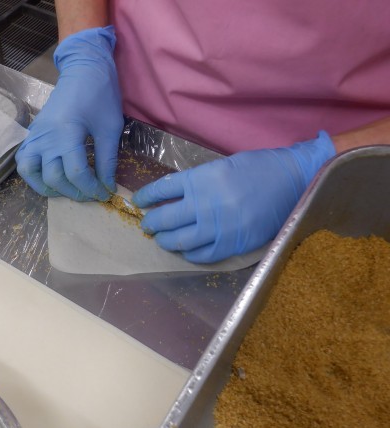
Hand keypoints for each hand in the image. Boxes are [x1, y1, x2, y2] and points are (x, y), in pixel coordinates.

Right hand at [15, 27, 122, 200]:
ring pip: (32, 173)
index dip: (92, 188)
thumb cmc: (100, 94)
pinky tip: (49, 178)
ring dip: (49, 188)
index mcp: (67, 133)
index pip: (76, 173)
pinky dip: (33, 175)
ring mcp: (35, 136)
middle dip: (75, 192)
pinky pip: (23, 161)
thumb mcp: (110, 128)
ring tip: (67, 190)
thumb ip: (108, 160)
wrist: (83, 69)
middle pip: (54, 178)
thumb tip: (108, 186)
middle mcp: (45, 137)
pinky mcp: (32, 134)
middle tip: (91, 193)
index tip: (105, 193)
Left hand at [132, 131, 335, 262]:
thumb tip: (172, 198)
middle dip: (150, 223)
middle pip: (165, 218)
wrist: (295, 181)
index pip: (161, 190)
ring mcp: (219, 227)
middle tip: (147, 225)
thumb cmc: (258, 168)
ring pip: (180, 241)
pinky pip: (202, 255)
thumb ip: (196, 182)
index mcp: (201, 179)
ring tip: (161, 239)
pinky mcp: (233, 244)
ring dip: (165, 241)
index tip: (139, 202)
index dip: (145, 197)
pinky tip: (186, 250)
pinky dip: (189, 254)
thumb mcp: (221, 166)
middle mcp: (206, 204)